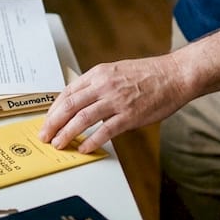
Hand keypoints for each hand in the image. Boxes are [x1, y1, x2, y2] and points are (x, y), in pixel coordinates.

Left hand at [39, 53, 188, 153]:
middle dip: (52, 123)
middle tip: (44, 136)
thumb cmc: (149, 74)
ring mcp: (116, 100)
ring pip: (82, 119)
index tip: (47, 121)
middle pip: (69, 106)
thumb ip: (99, 85)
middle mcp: (104, 85)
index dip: (53, 109)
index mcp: (99, 73)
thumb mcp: (117, 71)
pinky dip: (91, 141)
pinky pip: (105, 131)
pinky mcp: (129, 115)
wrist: (175, 75)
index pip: (67, 92)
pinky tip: (84, 148)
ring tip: (58, 144)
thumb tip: (83, 103)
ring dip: (66, 134)